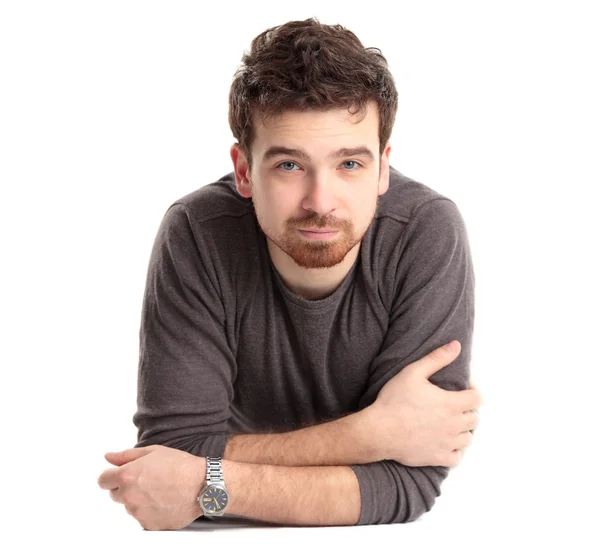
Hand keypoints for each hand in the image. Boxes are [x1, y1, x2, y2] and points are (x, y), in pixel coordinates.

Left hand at [97, 444, 205, 529]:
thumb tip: (109, 457)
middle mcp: (129, 496)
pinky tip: (164, 500)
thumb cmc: (181, 466)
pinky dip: (149, 511)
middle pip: (114, 494)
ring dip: (138, 499)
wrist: (201, 485)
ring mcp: (138, 512)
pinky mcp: (148, 525)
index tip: (119, 475)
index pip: (103, 480)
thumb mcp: (153, 451)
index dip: (111, 476)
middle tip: (147, 480)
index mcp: (127, 475)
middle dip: (125, 487)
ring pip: (129, 506)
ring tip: (160, 490)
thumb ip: (126, 455)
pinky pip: (142, 518)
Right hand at [372, 340, 482, 467]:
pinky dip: (454, 450)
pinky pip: (457, 457)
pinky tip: (443, 441)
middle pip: (474, 419)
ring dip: (461, 430)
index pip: (477, 399)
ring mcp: (447, 443)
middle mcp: (454, 425)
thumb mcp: (413, 372)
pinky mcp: (438, 458)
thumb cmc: (395, 400)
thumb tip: (456, 345)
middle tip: (451, 406)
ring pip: (467, 438)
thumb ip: (437, 358)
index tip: (462, 390)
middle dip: (466, 410)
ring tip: (447, 423)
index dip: (471, 392)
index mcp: (451, 404)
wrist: (380, 430)